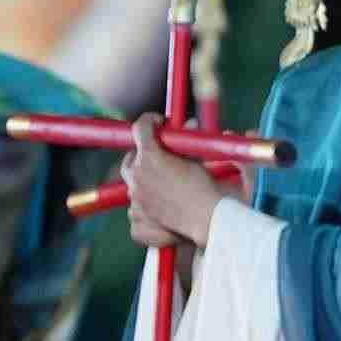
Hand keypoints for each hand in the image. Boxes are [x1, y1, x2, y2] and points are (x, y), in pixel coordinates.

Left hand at [120, 114, 232, 249]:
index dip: (149, 121)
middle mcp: (138, 175)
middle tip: (158, 154)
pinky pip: (134, 206)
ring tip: (163, 181)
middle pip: (131, 158)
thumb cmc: (208, 187)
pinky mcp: (139, 217)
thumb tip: (191, 123)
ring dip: (144, 179)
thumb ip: (189, 140)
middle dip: (142, 153)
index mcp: (150, 156)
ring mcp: (136, 197)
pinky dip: (143, 204)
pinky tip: (158, 204)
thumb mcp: (198, 157)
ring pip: (132, 183)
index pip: (140, 128)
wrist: (210, 218)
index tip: (158, 123)